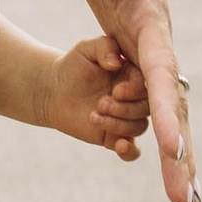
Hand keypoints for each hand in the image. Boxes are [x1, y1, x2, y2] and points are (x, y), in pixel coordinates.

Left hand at [42, 32, 152, 158]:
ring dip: (118, 124)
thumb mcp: (86, 50)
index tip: (116, 90)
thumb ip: (104, 49)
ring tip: (94, 115)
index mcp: (135, 74)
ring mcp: (127, 118)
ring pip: (138, 127)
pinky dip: (130, 152)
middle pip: (146, 109)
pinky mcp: (115, 137)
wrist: (54, 89)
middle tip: (101, 103)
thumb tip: (117, 62)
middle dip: (124, 109)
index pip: (147, 84)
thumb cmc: (73, 66)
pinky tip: (120, 146)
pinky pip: (132, 151)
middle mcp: (136, 98)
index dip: (134, 90)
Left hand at [51, 0, 195, 201]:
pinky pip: (146, 100)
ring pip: (165, 109)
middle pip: (172, 104)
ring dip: (174, 155)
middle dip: (181, 156)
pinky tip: (156, 163)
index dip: (167, 115)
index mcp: (148, 17)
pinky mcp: (132, 48)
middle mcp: (155, 38)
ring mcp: (145, 46)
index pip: (162, 74)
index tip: (174, 153)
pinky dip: (155, 133)